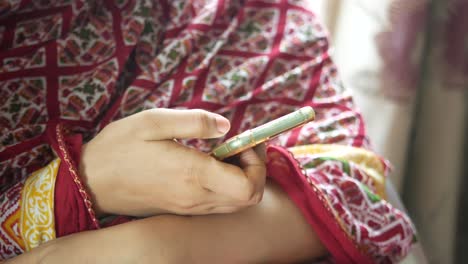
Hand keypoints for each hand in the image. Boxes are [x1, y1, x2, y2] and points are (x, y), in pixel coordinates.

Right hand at [80, 109, 265, 216]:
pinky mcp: (181, 209)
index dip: (257, 164)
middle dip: (256, 171)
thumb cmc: (119, 147)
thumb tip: (226, 126)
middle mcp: (195, 197)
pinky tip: (212, 165)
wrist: (90, 181)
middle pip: (249, 198)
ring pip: (236, 204)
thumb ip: (195, 121)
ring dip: (243, 178)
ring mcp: (188, 207)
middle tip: (242, 146)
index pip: (248, 185)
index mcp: (192, 174)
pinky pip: (218, 205)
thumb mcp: (153, 121)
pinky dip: (228, 187)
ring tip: (227, 153)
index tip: (246, 142)